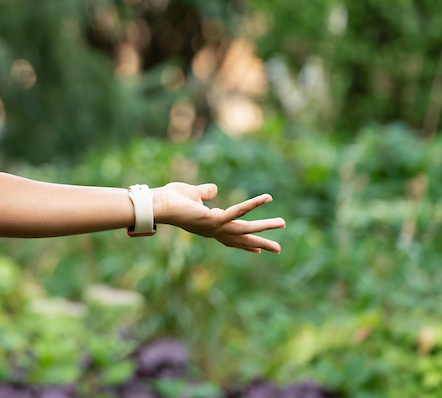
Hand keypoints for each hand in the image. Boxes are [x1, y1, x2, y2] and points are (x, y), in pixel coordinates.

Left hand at [152, 182, 284, 252]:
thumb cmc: (170, 199)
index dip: (243, 244)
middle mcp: (214, 230)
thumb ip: (204, 193)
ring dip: (266, 226)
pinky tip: (267, 198)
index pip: (229, 238)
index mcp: (209, 226)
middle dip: (260, 243)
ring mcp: (215, 227)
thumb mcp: (191, 195)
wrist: (157, 204)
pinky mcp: (214, 219)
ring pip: (246, 229)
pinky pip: (239, 212)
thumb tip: (214, 190)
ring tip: (283, 223)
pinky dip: (253, 204)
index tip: (257, 250)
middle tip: (279, 249)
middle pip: (242, 239)